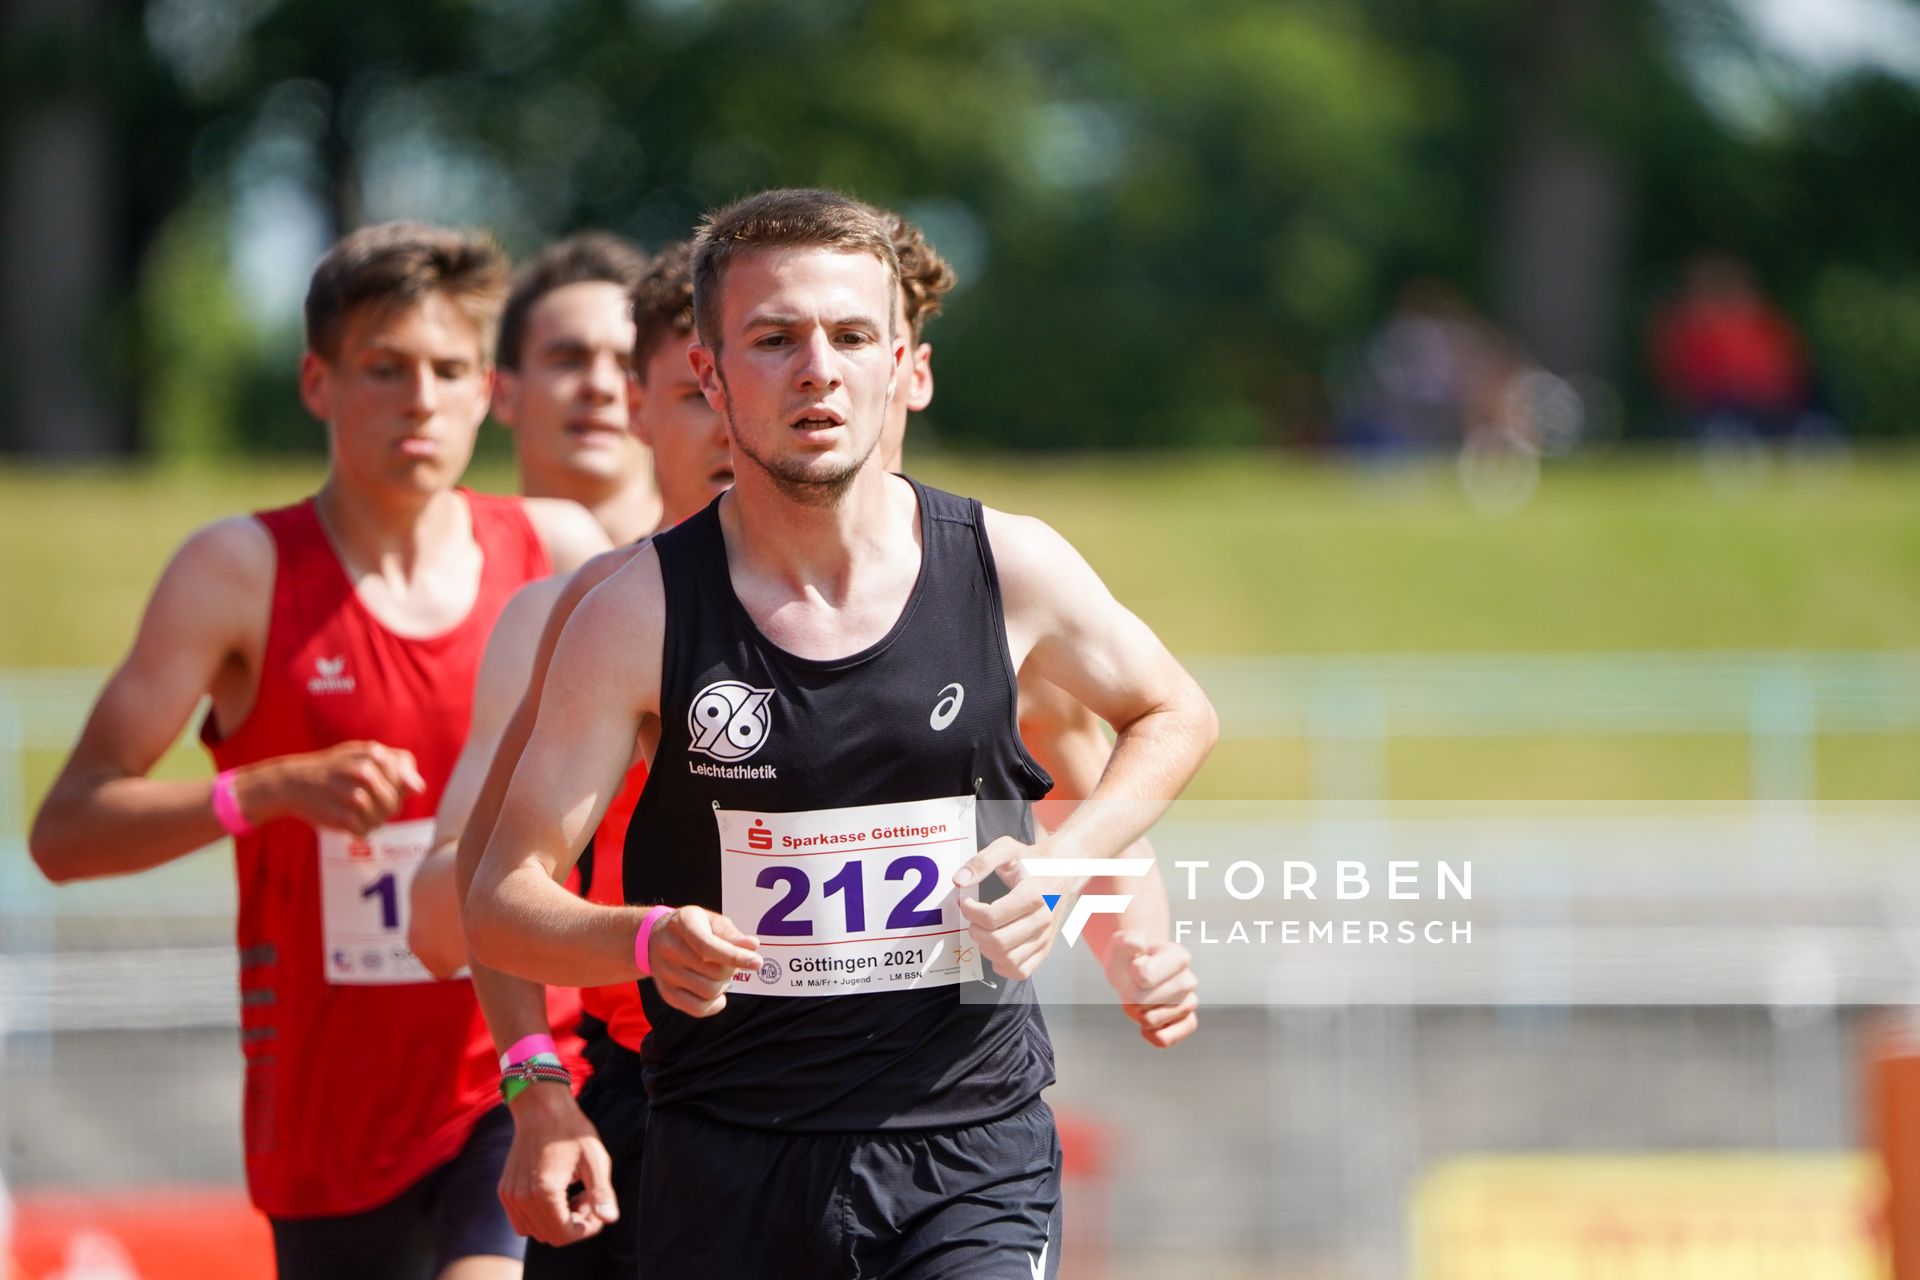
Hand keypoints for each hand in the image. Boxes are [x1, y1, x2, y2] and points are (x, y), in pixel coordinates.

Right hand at [243, 740, 426, 835]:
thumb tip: (420, 789)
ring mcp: (353, 795)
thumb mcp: (365, 755)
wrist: (293, 782)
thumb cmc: (337, 769)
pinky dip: (357, 830)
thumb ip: (398, 766)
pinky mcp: (342, 817)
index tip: (377, 783)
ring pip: (383, 820)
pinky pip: (366, 832)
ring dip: (370, 819)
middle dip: (383, 807)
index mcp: (374, 753)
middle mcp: (365, 772)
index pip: (409, 782)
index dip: (397, 788)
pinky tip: (343, 818)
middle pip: (396, 804)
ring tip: (351, 807)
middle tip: (359, 797)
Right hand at [498, 1084, 616, 1245]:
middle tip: (588, 1200)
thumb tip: (610, 1220)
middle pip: (550, 1235)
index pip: (565, 1234)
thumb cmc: (571, 1130)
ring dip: (557, 1222)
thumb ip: (602, 1193)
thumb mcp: (595, 1159)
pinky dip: (540, 1216)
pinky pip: (521, 1220)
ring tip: (574, 1196)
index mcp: (545, 1192)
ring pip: (535, 1231)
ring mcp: (510, 1196)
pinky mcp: (505, 1191)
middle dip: (574, 1225)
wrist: (541, 1107)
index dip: (586, 1230)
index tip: (597, 1211)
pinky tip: (557, 1194)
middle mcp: (522, 1198)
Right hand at [646, 906, 760, 1016]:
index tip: (757, 962)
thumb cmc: (693, 927)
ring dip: (725, 985)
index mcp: (682, 924)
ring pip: (708, 991)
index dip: (735, 956)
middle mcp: (668, 949)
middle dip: (732, 968)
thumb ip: (732, 934)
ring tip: (721, 974)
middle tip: (731, 961)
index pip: (708, 946)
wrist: (656, 937)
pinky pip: (697, 1009)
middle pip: (713, 971)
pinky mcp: (667, 993)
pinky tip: (719, 994)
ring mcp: (665, 973)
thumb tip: (752, 945)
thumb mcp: (712, 920)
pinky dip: (715, 1005)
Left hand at [952, 836, 1062, 980]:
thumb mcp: (1007, 848)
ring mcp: (1046, 936)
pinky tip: (996, 949)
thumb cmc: (1033, 861)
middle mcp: (1043, 919)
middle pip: (999, 941)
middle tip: (973, 919)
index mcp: (1034, 894)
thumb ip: (982, 861)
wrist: (1064, 870)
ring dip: (987, 950)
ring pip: (1009, 960)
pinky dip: (1003, 966)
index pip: (992, 917)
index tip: (966, 902)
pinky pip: (1022, 971)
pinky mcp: (1045, 947)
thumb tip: (959, 881)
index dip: (970, 912)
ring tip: (984, 932)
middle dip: (976, 932)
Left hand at [1103, 931, 1198, 1047]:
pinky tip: (1146, 1029)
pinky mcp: (1186, 1022)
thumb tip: (1139, 945)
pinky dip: (1154, 1036)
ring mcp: (1189, 1003)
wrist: (1135, 969)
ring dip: (1137, 1014)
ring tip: (1140, 1000)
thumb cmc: (1129, 956)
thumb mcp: (1121, 943)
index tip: (1135, 965)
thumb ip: (1127, 941)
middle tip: (1133, 986)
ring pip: (1152, 1020)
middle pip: (1143, 1001)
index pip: (1144, 976)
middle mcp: (1189, 981)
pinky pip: (1170, 1038)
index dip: (1131, 973)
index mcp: (1178, 956)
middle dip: (1129, 997)